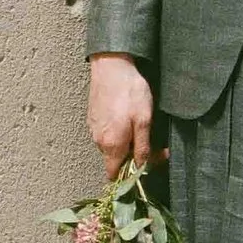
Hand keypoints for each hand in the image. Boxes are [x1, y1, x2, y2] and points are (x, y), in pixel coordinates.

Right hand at [87, 53, 156, 176]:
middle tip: (150, 140)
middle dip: (131, 155)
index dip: (129, 175)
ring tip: (138, 123)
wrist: (111, 66)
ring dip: (124, 141)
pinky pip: (105, 132)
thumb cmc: (130, 92)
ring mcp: (93, 128)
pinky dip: (116, 130)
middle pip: (115, 159)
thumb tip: (141, 166)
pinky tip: (126, 115)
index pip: (114, 174)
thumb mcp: (144, 120)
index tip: (144, 166)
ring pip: (111, 145)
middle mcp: (98, 140)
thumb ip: (142, 147)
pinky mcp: (92, 117)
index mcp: (112, 145)